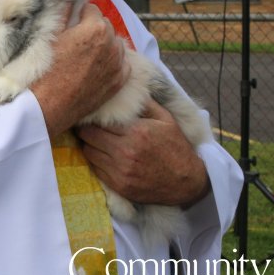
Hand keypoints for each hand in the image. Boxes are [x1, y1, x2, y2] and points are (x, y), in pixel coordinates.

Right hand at [31, 4, 127, 135]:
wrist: (47, 106)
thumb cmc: (44, 70)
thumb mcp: (49, 37)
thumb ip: (63, 14)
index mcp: (94, 28)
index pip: (91, 9)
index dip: (79, 14)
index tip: (71, 22)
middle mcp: (111, 44)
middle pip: (105, 25)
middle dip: (93, 27)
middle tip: (76, 39)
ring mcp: (118, 64)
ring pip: (114, 43)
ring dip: (103, 44)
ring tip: (85, 54)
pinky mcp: (119, 81)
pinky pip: (121, 63)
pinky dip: (112, 61)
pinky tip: (96, 67)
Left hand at [77, 99, 209, 206]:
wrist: (188, 182)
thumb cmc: (175, 147)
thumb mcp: (166, 119)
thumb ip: (144, 103)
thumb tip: (125, 89)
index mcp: (136, 132)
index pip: (97, 122)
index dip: (91, 118)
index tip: (90, 115)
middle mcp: (126, 152)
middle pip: (87, 136)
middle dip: (85, 130)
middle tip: (87, 127)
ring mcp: (121, 171)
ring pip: (88, 153)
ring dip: (89, 145)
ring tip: (96, 141)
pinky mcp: (119, 186)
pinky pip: (95, 169)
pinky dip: (96, 161)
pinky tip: (104, 156)